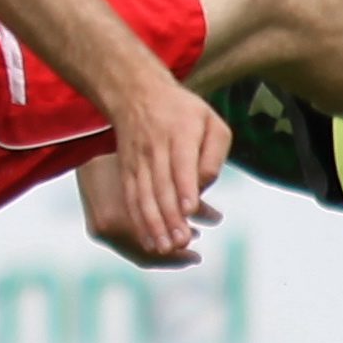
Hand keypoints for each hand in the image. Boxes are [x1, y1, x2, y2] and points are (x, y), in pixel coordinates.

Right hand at [93, 67, 230, 258]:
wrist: (136, 95)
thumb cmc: (183, 112)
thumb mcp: (211, 121)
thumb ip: (214, 152)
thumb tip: (205, 184)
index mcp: (180, 133)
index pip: (181, 162)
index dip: (185, 186)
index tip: (190, 210)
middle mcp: (155, 148)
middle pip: (162, 185)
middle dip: (170, 215)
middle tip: (181, 241)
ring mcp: (138, 161)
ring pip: (145, 195)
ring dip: (154, 224)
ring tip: (165, 248)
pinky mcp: (128, 171)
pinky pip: (132, 199)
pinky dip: (139, 221)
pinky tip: (148, 241)